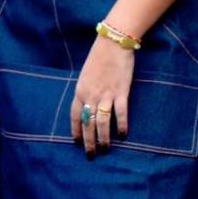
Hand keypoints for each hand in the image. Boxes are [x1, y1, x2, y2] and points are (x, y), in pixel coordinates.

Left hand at [69, 36, 134, 158]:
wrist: (113, 42)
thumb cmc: (99, 57)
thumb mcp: (86, 74)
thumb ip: (86, 90)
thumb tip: (87, 104)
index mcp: (80, 91)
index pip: (75, 116)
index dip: (76, 131)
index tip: (77, 143)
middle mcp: (90, 95)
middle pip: (88, 123)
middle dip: (89, 141)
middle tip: (92, 155)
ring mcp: (106, 94)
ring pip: (102, 122)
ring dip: (104, 138)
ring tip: (105, 149)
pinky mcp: (120, 92)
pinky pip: (120, 113)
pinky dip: (121, 125)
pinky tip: (123, 134)